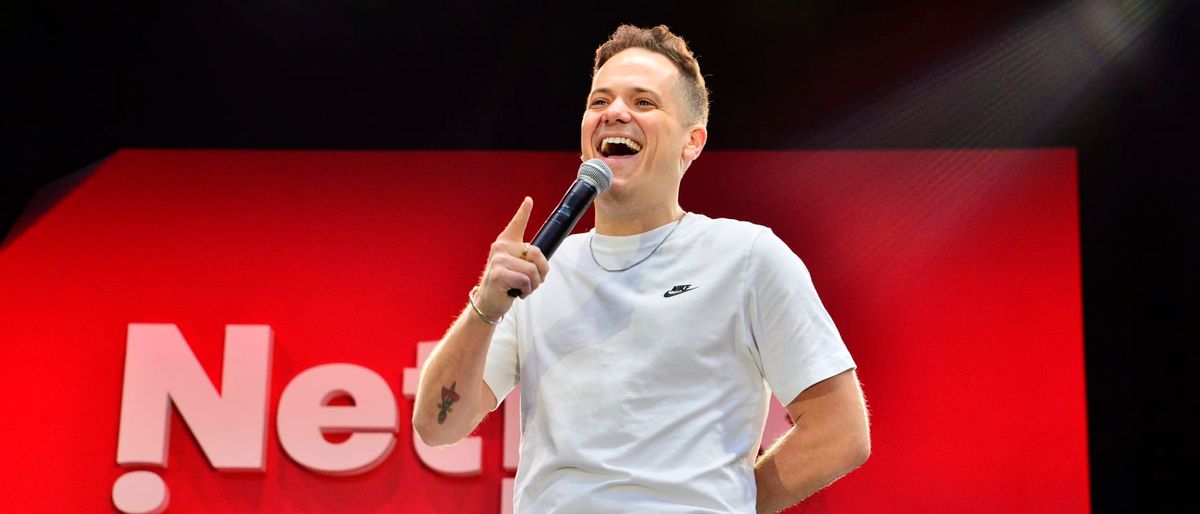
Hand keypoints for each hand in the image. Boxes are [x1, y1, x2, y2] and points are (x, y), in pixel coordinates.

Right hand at [475, 197, 549, 318]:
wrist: (489, 301)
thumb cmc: (506, 283)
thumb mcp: (516, 266)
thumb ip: (527, 258)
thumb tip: (541, 261)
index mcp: (506, 243)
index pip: (517, 224)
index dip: (524, 211)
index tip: (529, 200)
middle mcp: (501, 247)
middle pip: (537, 253)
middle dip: (542, 271)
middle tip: (535, 281)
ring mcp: (499, 260)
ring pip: (532, 270)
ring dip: (534, 284)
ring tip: (524, 288)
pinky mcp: (499, 274)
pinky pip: (525, 280)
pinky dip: (527, 290)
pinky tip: (518, 293)